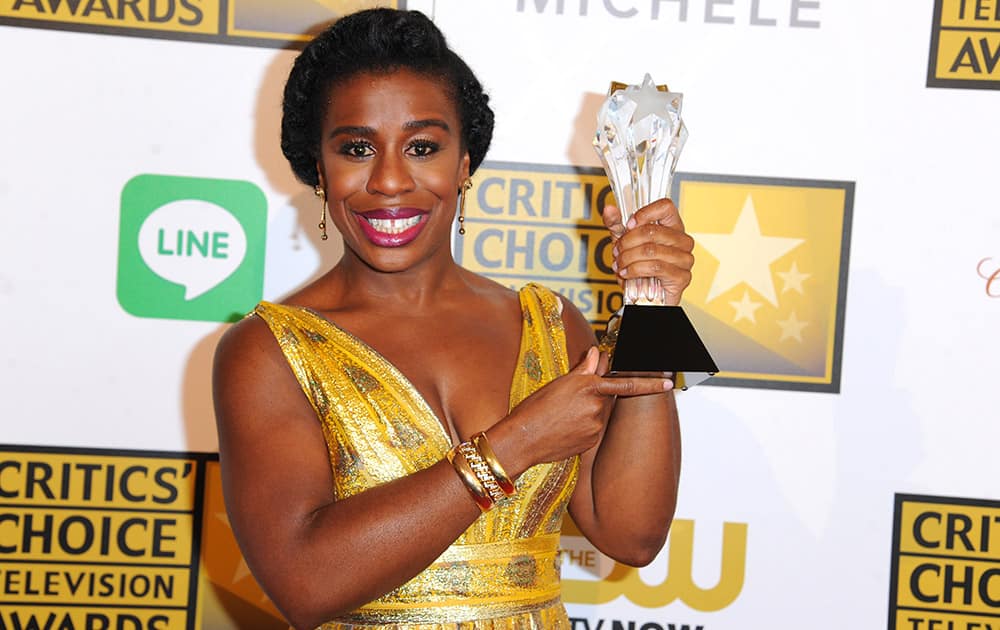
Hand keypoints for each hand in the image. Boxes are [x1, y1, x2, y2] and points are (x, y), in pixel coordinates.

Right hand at [495, 347, 670, 467]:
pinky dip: (583, 427)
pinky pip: (594, 429)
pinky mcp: (591, 441)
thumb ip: (582, 370)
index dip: (650, 383)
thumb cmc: (534, 409)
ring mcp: (596, 425)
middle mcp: (596, 405)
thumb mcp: (556, 384)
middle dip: (593, 395)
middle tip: (568, 401)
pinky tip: (564, 429)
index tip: (669, 383)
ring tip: (561, 416)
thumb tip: (595, 353)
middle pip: (606, 396)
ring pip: (599, 413)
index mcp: (588, 386)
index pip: (626, 383)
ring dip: (586, 411)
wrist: (523, 441)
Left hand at [602, 199, 694, 306]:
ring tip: (620, 264)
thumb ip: (616, 224)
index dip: (645, 213)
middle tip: (617, 251)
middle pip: (652, 230)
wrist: (644, 295)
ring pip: (651, 250)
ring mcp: (685, 259)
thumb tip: (608, 209)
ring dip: (628, 258)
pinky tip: (627, 274)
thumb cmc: (639, 266)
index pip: (666, 206)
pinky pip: (655, 267)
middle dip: (627, 242)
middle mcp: (683, 240)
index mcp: (673, 226)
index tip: (629, 225)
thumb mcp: (625, 242)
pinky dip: (635, 270)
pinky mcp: (682, 277)